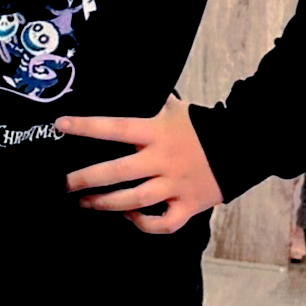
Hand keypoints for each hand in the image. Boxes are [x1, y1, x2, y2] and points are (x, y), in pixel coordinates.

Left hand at [56, 96, 222, 234]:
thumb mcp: (175, 108)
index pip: (115, 126)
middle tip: (61, 184)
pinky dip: (144, 224)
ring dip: (105, 203)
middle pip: (118, 171)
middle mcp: (164, 159)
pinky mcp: (190, 204)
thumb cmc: (202, 127)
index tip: (60, 125)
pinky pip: (164, 223)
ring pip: (135, 200)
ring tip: (84, 202)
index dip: (86, 126)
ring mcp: (177, 184)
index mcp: (158, 132)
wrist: (246, 145)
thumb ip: (149, 101)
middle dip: (85, 178)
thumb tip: (124, 81)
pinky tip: (129, 217)